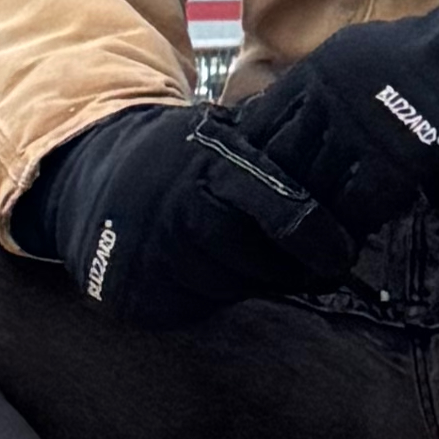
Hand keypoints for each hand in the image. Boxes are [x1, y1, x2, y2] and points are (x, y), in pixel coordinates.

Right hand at [28, 102, 349, 329]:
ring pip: (236, 286)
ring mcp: (158, 256)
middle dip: (291, 265)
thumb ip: (271, 149)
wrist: (91, 188)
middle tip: (309, 263)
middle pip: (264, 258)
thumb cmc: (177, 161)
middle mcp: (184, 209)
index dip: (318, 235)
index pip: (282, 206)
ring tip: (246, 257)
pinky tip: (210, 270)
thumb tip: (347, 162)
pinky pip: (202, 305)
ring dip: (253, 279)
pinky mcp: (140, 294)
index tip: (343, 253)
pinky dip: (217, 293)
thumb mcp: (220, 134)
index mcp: (214, 162)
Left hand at [227, 0, 438, 234]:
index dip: (255, 161)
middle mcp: (327, 103)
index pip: (259, 129)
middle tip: (278, 220)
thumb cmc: (428, 53)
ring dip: (312, 215)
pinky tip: (352, 235)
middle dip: (278, 194)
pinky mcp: (392, 163)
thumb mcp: (357, 54)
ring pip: (314, 190)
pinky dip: (351, 225)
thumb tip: (283, 119)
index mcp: (316, 74)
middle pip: (281, 164)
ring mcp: (358, 135)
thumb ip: (318, 88)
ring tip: (312, 235)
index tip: (255, 184)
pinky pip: (356, 207)